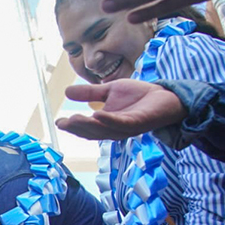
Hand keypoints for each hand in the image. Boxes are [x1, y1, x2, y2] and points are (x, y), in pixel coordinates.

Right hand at [57, 81, 186, 140]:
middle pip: (93, 133)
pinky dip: (109, 120)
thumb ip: (90, 93)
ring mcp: (127, 128)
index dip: (73, 127)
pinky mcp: (139, 123)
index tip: (59, 122)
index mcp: (107, 124)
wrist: (165, 95)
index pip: (87, 128)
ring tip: (73, 119)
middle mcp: (115, 130)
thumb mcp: (110, 91)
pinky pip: (122, 124)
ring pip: (104, 130)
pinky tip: (97, 115)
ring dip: (88, 126)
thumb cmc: (139, 96)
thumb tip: (66, 92)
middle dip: (77, 129)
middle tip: (62, 123)